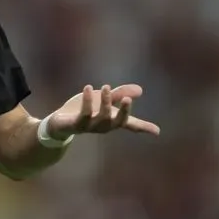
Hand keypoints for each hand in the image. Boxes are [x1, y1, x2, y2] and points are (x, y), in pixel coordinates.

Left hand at [45, 84, 159, 139]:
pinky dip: (86, 100)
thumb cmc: (85, 112)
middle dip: (122, 111)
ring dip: (104, 102)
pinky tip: (87, 87)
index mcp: (111, 121)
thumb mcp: (103, 100)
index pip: (129, 124)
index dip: (143, 127)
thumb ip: (119, 95)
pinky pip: (83, 113)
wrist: (61, 122)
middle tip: (125, 98)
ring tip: (105, 86)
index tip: (157, 131)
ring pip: (100, 117)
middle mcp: (102, 126)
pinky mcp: (75, 123)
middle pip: (115, 122)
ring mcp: (89, 126)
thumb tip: (140, 90)